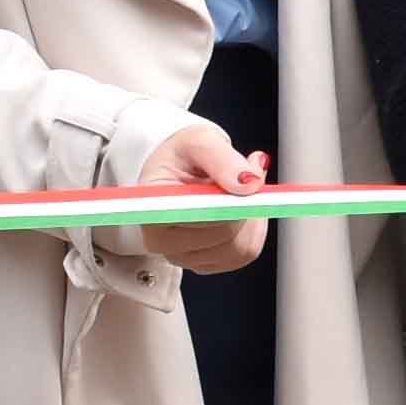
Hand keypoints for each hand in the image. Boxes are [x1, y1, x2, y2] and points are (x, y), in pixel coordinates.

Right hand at [130, 115, 271, 274]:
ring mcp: (184, 257)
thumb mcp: (199, 141)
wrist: (179, 169)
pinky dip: (253, 228)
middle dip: (245, 204)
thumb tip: (249, 184)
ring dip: (253, 216)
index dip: (230, 203)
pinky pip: (245, 252)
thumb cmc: (181, 156)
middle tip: (249, 175)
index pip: (200, 218)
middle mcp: (161, 241)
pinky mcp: (206, 263)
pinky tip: (240, 208)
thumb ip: (223, 159)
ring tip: (241, 189)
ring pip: (239, 248)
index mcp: (152, 209)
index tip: (250, 184)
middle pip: (224, 235)